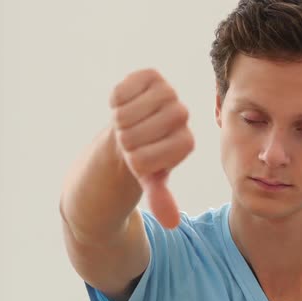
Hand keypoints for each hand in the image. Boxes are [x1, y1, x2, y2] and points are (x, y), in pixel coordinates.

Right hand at [110, 69, 193, 228]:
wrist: (132, 130)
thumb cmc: (144, 156)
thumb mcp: (150, 178)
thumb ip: (160, 196)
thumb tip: (172, 223)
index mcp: (185, 142)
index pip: (155, 155)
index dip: (138, 160)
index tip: (139, 158)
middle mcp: (182, 115)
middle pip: (139, 134)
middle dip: (128, 141)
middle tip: (129, 140)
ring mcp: (168, 93)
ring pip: (127, 114)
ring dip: (120, 123)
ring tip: (126, 125)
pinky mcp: (150, 76)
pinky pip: (122, 91)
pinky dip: (116, 102)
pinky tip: (124, 105)